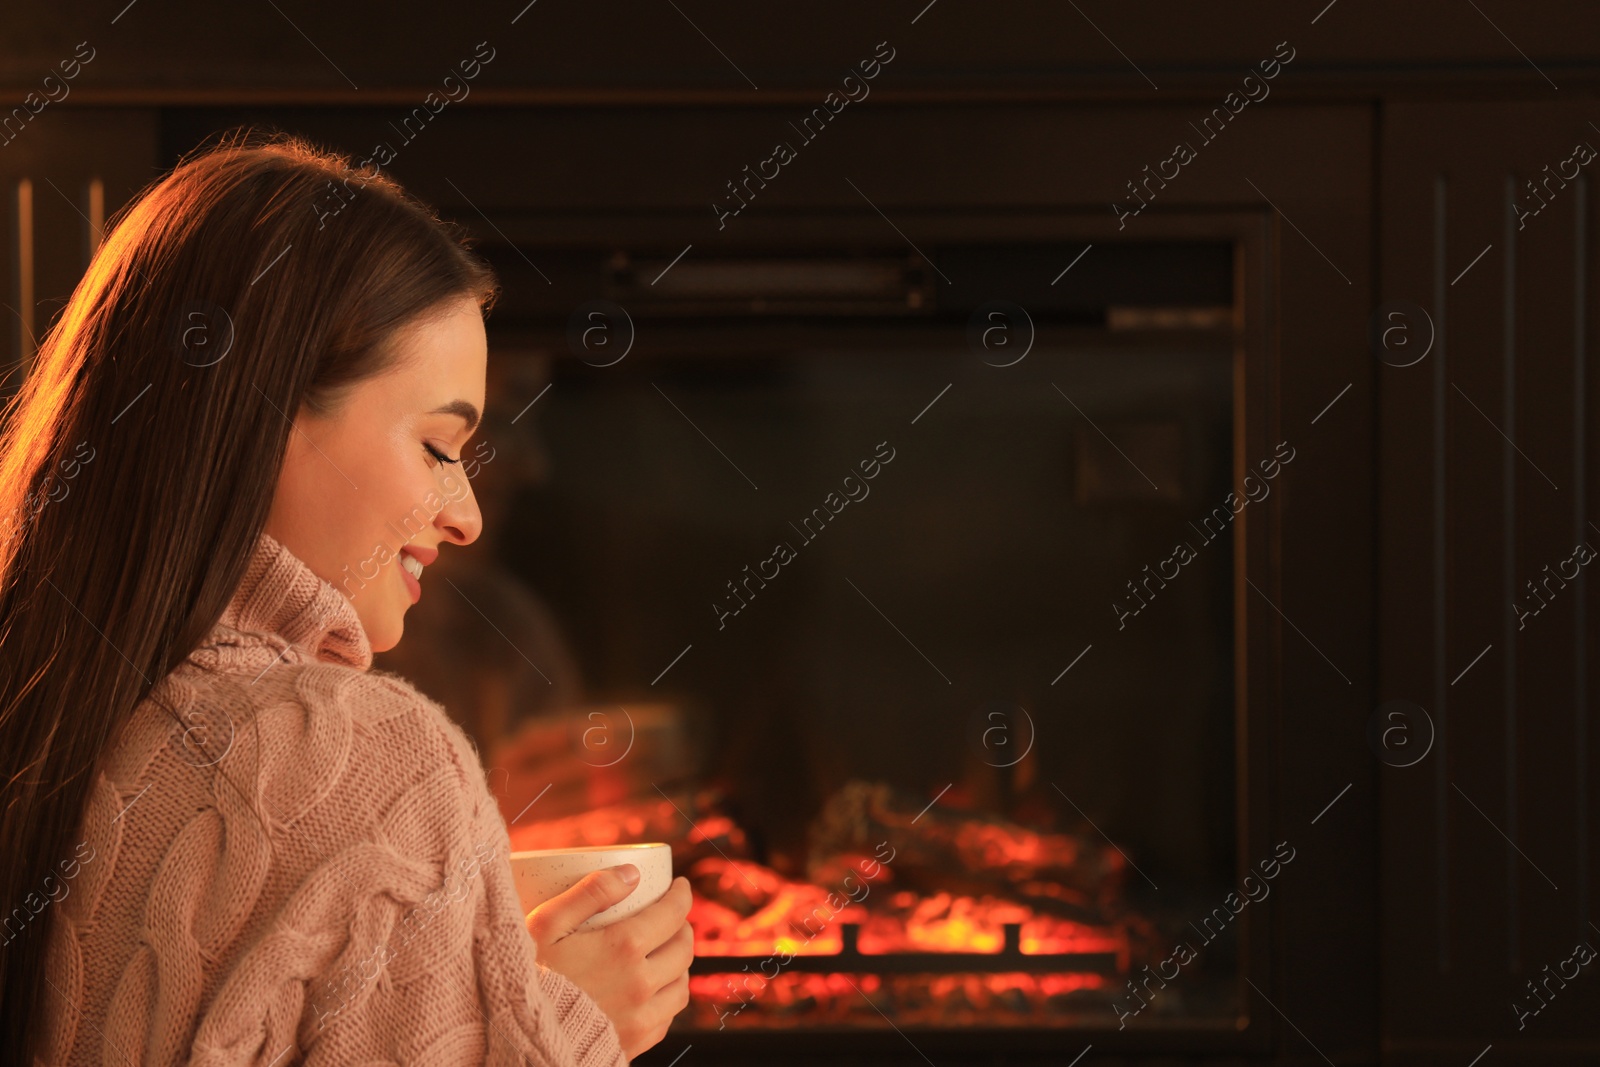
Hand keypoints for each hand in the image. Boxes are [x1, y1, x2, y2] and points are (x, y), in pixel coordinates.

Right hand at [526, 866, 694, 1058]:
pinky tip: (654, 990)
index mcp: (624, 947)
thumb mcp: (546, 922)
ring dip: (680, 965)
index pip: (672, 913)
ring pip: (680, 987)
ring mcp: (639, 1019)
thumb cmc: (526, 976)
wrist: (516, 1036)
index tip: (679, 887)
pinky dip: (667, 999)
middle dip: (682, 927)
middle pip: (683, 949)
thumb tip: (631, 873)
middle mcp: (640, 984)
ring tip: (667, 953)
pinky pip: (666, 1019)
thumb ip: (591, 891)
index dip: (681, 894)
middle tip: (672, 918)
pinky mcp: (633, 1045)